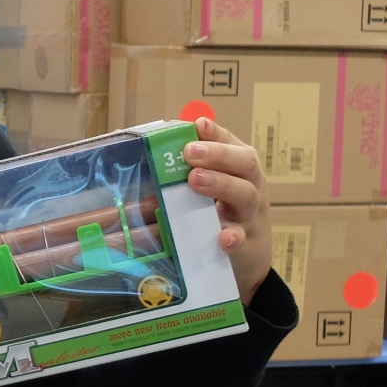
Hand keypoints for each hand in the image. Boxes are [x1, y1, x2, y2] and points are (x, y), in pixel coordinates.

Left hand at [184, 116, 270, 304]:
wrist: (247, 261)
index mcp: (238, 169)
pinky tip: (222, 236)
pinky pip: (242, 239)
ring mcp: (250, 216)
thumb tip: (136, 148)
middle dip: (217, 154)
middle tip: (190, 152)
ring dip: (221, 184)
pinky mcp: (246, 246)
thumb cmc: (219, 215)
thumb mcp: (208, 190)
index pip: (231, 143)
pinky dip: (233, 237)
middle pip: (244, 163)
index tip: (197, 125)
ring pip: (245, 195)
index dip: (216, 133)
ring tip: (195, 179)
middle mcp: (249, 186)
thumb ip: (184, 171)